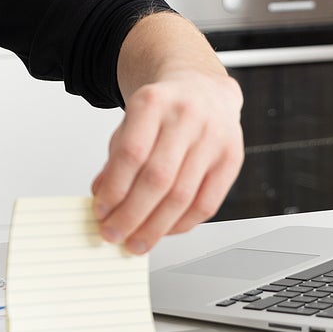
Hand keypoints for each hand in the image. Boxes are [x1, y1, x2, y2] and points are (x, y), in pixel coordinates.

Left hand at [91, 65, 243, 254]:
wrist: (203, 89)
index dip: (114, 189)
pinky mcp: (232, 158)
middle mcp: (186, 117)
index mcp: (153, 102)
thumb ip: (115, 159)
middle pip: (158, 179)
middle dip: (131, 215)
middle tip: (114, 234)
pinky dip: (182, 224)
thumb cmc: (163, 110)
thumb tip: (103, 199)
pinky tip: (164, 231)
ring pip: (183, 196)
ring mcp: (213, 138)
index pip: (131, 154)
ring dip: (155, 227)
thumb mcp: (131, 122)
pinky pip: (207, 204)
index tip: (100, 212)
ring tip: (136, 242)